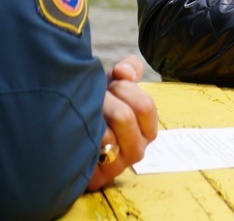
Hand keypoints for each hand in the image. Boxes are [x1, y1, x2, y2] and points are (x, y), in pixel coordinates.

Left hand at [86, 56, 157, 190]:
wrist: (71, 140)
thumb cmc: (100, 110)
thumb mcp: (117, 85)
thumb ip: (129, 69)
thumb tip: (124, 71)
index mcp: (148, 129)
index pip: (145, 106)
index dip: (126, 89)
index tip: (112, 85)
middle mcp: (138, 150)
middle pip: (125, 117)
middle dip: (106, 100)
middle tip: (96, 98)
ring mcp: (118, 165)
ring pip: (107, 134)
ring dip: (91, 116)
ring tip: (84, 111)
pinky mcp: (98, 177)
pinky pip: (90, 151)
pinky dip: (82, 135)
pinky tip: (77, 130)